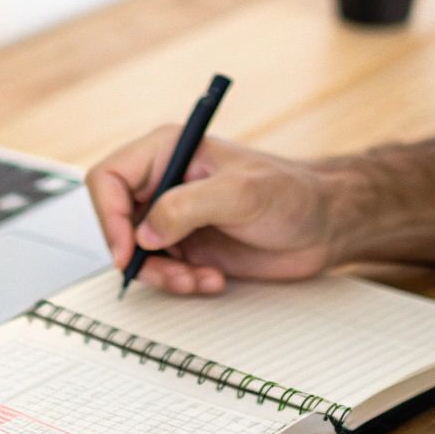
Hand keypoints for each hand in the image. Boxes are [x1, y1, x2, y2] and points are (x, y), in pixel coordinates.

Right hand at [85, 126, 338, 295]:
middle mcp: (166, 181)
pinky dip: (181, 282)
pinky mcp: (188, 244)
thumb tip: (144, 232)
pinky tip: (212, 279)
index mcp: (169, 151)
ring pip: (137, 253)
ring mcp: (175, 215)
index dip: (110, 216)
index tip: (129, 250)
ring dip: (163, 275)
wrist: (325, 225)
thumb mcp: (240, 194)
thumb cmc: (293, 193)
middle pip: (117, 220)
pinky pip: (163, 270)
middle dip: (140, 255)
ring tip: (198, 279)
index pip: (109, 177)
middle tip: (171, 274)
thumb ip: (186, 206)